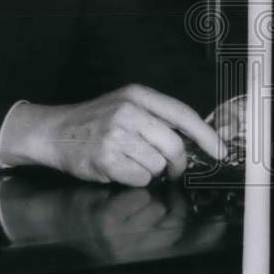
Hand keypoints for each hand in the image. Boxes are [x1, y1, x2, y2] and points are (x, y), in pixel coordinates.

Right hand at [0, 84, 222, 185]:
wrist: (54, 131)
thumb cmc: (93, 121)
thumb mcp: (123, 104)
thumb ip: (156, 116)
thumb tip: (196, 139)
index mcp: (136, 95)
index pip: (182, 114)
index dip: (206, 135)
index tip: (219, 151)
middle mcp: (127, 111)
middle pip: (174, 146)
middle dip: (177, 163)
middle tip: (170, 169)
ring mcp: (115, 134)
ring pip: (157, 165)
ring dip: (149, 170)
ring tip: (129, 161)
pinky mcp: (106, 157)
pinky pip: (140, 178)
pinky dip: (134, 178)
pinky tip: (117, 168)